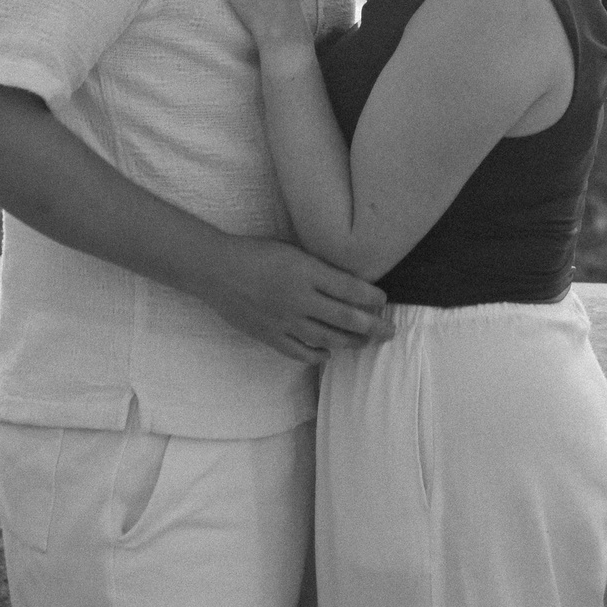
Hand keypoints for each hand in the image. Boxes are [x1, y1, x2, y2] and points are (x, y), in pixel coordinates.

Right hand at [206, 235, 387, 362]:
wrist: (217, 270)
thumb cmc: (256, 253)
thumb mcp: (293, 251)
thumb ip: (319, 268)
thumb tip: (348, 285)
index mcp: (306, 272)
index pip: (349, 288)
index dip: (371, 297)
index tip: (384, 301)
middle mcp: (299, 298)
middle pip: (345, 318)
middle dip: (373, 326)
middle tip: (390, 331)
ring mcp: (284, 321)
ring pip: (327, 338)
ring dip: (351, 342)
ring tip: (366, 342)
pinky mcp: (270, 336)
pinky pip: (300, 352)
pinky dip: (317, 355)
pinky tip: (329, 354)